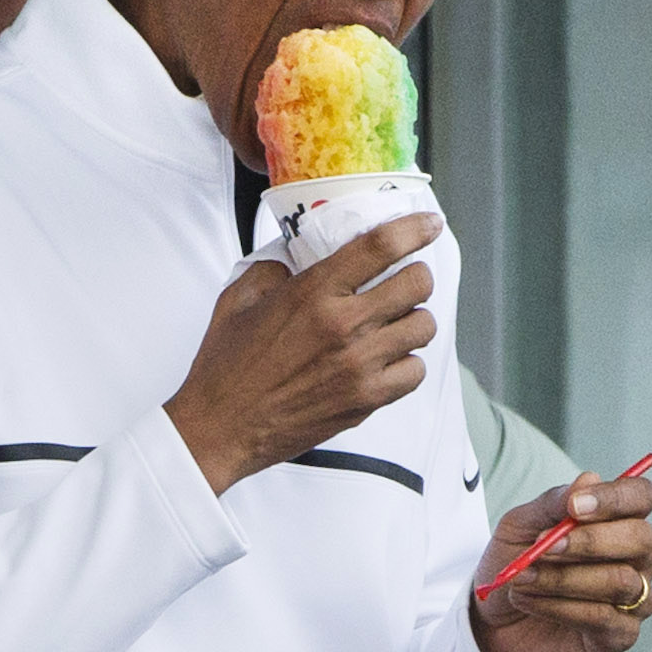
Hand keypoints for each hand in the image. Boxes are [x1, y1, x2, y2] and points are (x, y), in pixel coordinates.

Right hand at [166, 212, 443, 492]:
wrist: (222, 428)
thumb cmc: (227, 368)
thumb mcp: (240, 299)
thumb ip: (274, 268)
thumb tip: (300, 255)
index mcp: (312, 293)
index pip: (380, 246)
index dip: (414, 228)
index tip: (429, 224)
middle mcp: (343, 326)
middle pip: (416, 284)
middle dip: (415, 276)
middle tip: (402, 281)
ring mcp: (359, 366)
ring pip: (423, 327)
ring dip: (413, 319)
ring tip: (393, 323)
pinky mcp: (366, 400)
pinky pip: (415, 372)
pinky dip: (408, 363)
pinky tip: (388, 360)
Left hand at [472, 468, 651, 651]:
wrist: (498, 622)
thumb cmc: (519, 565)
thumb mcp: (521, 527)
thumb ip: (553, 504)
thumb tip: (589, 479)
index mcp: (619, 521)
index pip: (641, 497)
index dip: (615, 498)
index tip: (574, 507)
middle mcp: (638, 558)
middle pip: (641, 539)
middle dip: (591, 541)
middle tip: (544, 547)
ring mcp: (635, 598)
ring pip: (620, 581)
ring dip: (564, 578)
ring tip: (522, 578)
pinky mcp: (621, 635)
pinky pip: (602, 617)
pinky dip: (559, 607)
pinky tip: (530, 602)